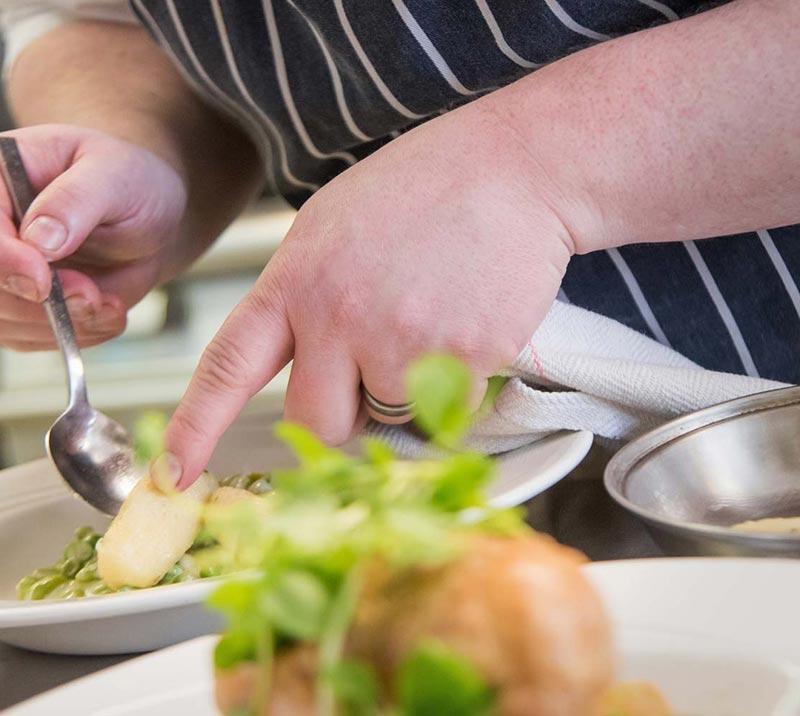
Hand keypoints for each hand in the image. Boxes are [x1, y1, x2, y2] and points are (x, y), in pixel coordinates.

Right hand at [0, 124, 185, 349]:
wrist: (152, 217)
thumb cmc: (129, 183)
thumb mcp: (113, 176)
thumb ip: (75, 201)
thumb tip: (40, 239)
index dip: (2, 261)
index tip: (40, 281)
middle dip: (36, 304)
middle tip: (91, 294)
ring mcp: (4, 271)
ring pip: (6, 320)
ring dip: (63, 322)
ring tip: (108, 302)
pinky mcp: (22, 306)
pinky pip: (35, 337)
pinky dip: (78, 333)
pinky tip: (107, 311)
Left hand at [165, 100, 574, 487]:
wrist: (515, 168)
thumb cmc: (423, 191)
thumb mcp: (333, 227)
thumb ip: (303, 298)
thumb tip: (305, 366)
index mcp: (297, 281)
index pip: (228, 366)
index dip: (196, 426)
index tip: (174, 476)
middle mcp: (340, 316)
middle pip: (318, 423)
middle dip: (344, 415)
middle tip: (377, 369)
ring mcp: (402, 340)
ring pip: (390, 418)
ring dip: (406, 392)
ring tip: (432, 321)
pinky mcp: (463, 358)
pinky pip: (448, 410)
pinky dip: (458, 382)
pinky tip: (467, 323)